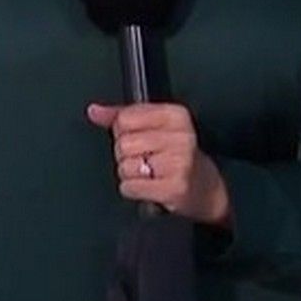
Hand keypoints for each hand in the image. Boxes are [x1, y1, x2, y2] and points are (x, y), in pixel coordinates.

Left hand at [85, 102, 231, 227]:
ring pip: (125, 166)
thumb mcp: (154, 127)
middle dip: (126, 155)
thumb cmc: (175, 155)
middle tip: (146, 159)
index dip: (124, 131)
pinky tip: (149, 186)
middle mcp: (181, 136)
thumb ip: (122, 116)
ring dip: (131, 174)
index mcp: (176, 115)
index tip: (139, 138)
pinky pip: (130, 187)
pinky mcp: (174, 188)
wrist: (206, 189)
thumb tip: (94, 111)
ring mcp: (179, 163)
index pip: (125, 118)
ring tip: (150, 174)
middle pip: (123, 143)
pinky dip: (133, 190)